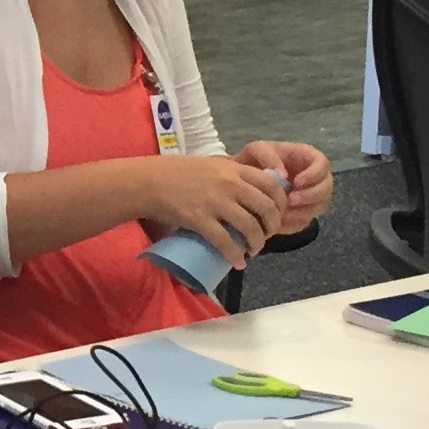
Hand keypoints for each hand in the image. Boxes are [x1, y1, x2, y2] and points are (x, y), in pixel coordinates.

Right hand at [138, 156, 289, 266]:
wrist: (148, 182)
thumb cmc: (175, 172)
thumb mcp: (210, 165)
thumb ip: (228, 175)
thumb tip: (244, 193)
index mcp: (234, 169)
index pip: (271, 185)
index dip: (280, 202)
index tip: (277, 214)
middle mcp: (230, 184)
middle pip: (265, 208)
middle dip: (272, 226)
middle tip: (266, 236)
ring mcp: (216, 203)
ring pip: (249, 226)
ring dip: (257, 243)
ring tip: (254, 251)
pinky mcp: (200, 220)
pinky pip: (224, 241)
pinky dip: (234, 255)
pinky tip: (238, 263)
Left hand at [238, 141, 332, 231]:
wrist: (241, 181)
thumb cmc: (253, 161)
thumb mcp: (256, 150)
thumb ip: (268, 156)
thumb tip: (282, 175)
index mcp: (308, 159)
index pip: (323, 165)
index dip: (314, 175)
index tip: (297, 182)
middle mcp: (314, 179)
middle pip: (326, 189)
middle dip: (311, 196)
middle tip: (290, 200)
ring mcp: (309, 198)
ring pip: (318, 207)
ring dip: (302, 211)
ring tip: (282, 213)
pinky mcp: (300, 214)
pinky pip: (303, 222)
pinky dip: (292, 223)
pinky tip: (277, 223)